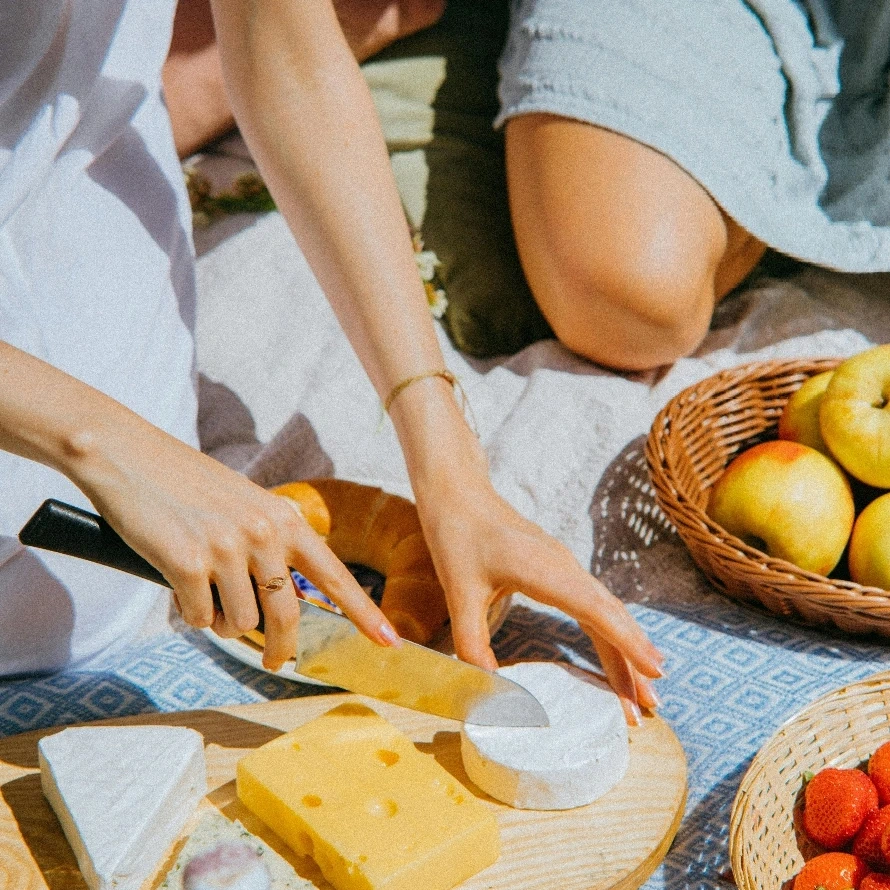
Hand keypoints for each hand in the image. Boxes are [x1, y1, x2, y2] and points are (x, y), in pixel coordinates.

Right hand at [71, 415, 399, 670]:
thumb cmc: (187, 483)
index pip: (334, 575)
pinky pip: (198, 618)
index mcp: (285, 519)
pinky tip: (176, 581)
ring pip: (238, 623)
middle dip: (281, 650)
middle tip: (275, 663)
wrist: (129, 455)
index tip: (390, 643)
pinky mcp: (187, 562)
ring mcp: (227, 548)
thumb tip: (277, 607)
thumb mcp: (245, 505)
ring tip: (202, 589)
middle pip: (287, 617)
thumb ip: (269, 547)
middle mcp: (264, 534)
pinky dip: (188, 611)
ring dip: (221, 621)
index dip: (364, 614)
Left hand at [414, 475, 663, 725]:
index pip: (596, 609)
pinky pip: (594, 606)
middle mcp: (564, 567)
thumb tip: (490, 688)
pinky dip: (611, 635)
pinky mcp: (560, 571)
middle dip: (633, 662)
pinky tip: (620, 656)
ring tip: (643, 694)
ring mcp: (565, 568)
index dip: (627, 641)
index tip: (655, 671)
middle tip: (651, 707)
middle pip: (610, 616)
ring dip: (625, 652)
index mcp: (544, 570)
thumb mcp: (458, 591)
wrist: (459, 494)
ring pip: (606, 613)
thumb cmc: (458, 537)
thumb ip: (472, 642)